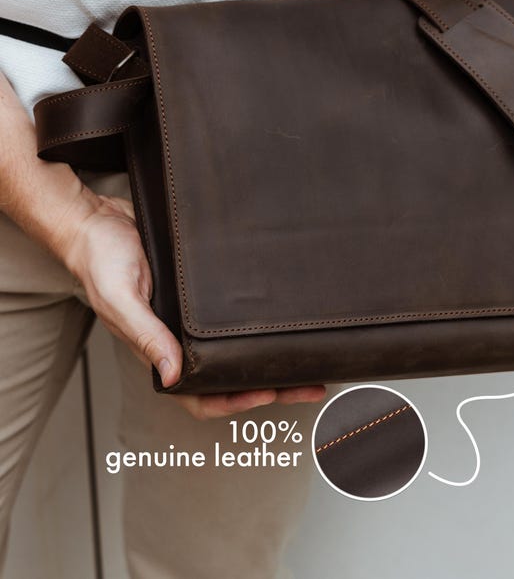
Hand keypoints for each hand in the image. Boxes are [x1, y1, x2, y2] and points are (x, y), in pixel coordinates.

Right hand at [58, 192, 325, 417]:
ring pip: (236, 348)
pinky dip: (257, 324)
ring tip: (308, 356)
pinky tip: (283, 318)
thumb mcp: (121, 300)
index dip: (236, 401)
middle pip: (229, 376)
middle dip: (270, 385)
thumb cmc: (99, 260)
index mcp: (159, 350)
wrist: (97, 219)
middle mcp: (179, 339)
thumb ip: (147, 337)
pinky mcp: (202, 293)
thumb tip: (172, 375)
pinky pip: (232, 317)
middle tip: (309, 383)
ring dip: (270, 356)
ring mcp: (191, 319)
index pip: (200, 394)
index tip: (271, 394)